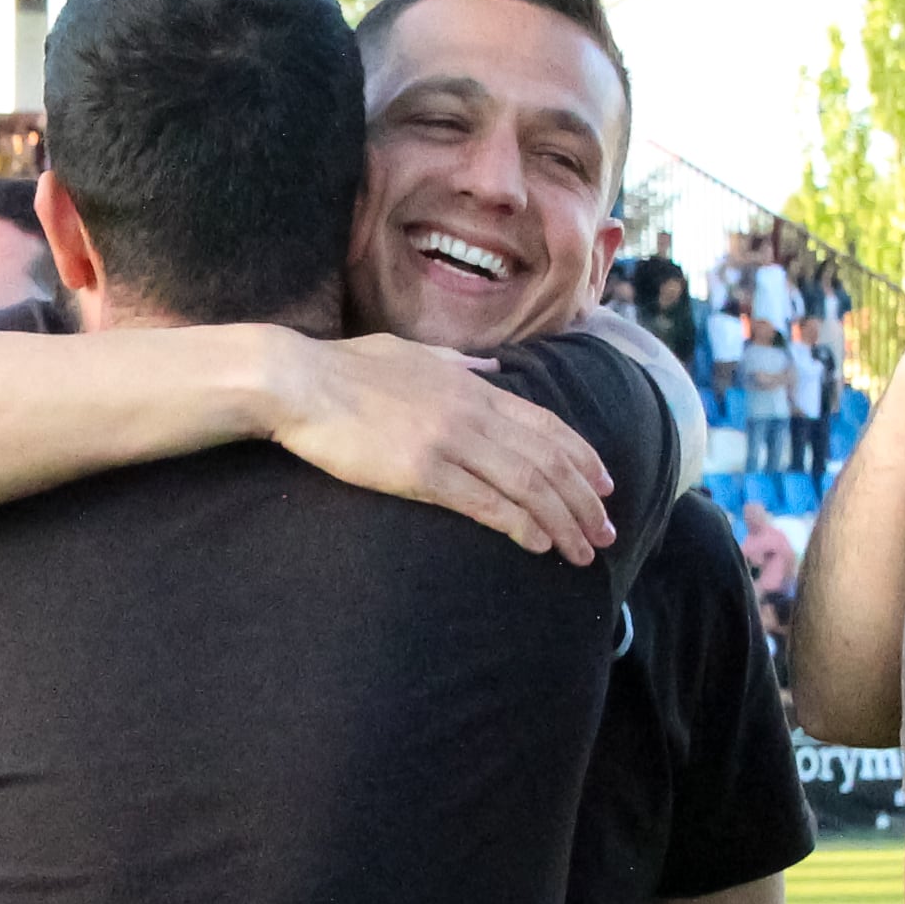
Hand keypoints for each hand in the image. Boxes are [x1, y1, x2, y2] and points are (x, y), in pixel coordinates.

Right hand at [264, 334, 616, 562]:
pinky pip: (485, 502)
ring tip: (583, 551)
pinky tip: (539, 545)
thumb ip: (456, 362)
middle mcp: (471, 412)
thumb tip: (490, 366)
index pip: (546, 423)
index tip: (605, 485)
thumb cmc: (345, 368)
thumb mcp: (411, 352)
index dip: (582, 457)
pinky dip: (520, 524)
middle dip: (584, 500)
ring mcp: (449, 441)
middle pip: (548, 459)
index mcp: (471, 385)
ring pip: (527, 484)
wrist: (298, 382)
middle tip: (606, 532)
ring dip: (563, 521)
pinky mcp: (421, 471)